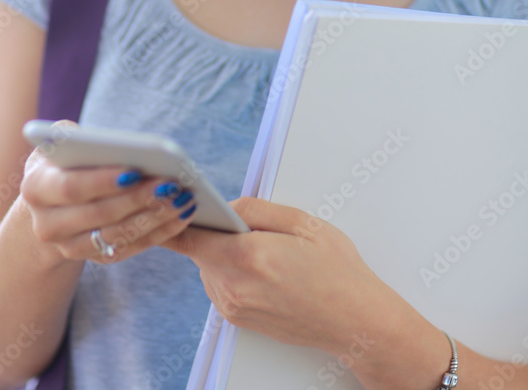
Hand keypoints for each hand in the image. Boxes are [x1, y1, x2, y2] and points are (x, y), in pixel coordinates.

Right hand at [20, 122, 197, 264]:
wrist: (51, 203)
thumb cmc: (64, 162)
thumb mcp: (61, 145)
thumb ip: (73, 138)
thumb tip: (98, 141)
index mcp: (36, 188)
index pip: (71, 187)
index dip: (103, 181)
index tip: (136, 170)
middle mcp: (46, 224)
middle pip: (99, 214)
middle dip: (138, 199)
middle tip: (171, 184)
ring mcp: (68, 246)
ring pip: (116, 236)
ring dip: (154, 218)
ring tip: (183, 199)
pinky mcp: (93, 257)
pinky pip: (129, 248)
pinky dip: (158, 233)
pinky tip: (182, 216)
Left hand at [164, 196, 392, 357]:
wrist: (354, 321)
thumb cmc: (337, 271)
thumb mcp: (303, 223)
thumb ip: (257, 209)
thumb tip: (228, 206)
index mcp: (250, 257)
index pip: (190, 237)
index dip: (177, 220)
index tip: (173, 207)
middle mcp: (235, 287)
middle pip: (201, 249)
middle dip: (216, 232)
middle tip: (250, 227)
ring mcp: (235, 307)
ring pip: (209, 266)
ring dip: (224, 253)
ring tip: (265, 252)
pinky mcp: (237, 319)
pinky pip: (219, 284)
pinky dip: (231, 271)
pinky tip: (264, 270)